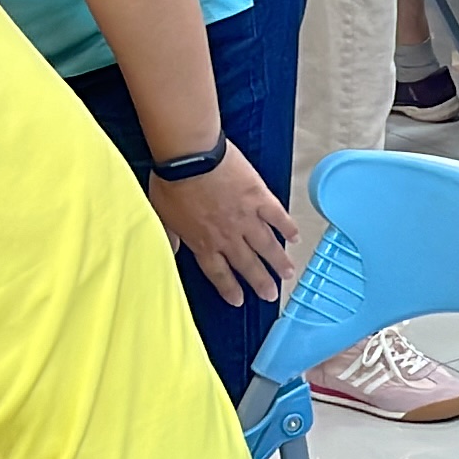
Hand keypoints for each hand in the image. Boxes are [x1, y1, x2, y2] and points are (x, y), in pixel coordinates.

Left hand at [146, 144, 296, 305]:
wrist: (190, 158)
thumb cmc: (172, 182)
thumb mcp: (162, 216)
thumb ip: (171, 237)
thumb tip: (172, 250)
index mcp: (203, 241)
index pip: (218, 272)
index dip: (229, 287)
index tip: (239, 299)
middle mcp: (228, 235)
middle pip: (247, 264)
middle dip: (260, 282)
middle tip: (271, 295)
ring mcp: (246, 217)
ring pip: (266, 246)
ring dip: (278, 261)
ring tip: (288, 272)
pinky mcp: (259, 197)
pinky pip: (277, 217)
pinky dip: (287, 228)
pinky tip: (295, 237)